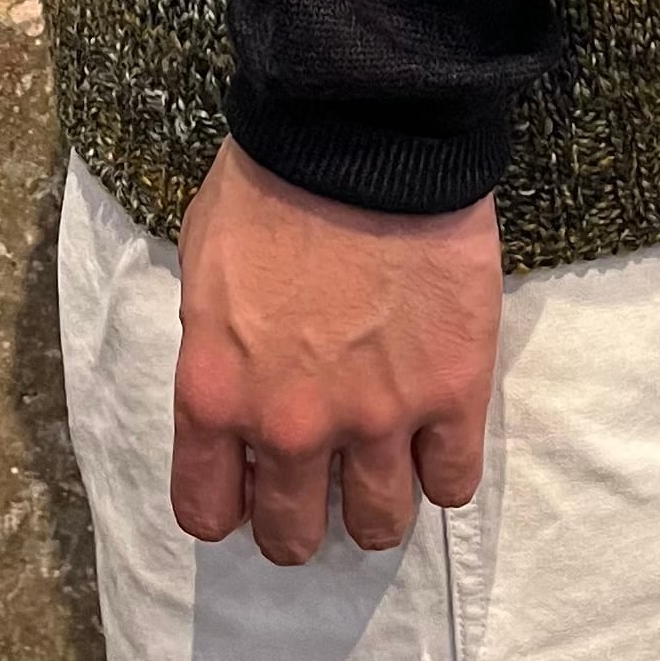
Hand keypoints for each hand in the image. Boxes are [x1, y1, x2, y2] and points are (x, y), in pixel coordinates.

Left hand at [169, 137, 501, 564]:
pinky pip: (454, 482)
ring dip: (377, 503)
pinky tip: (437, 436)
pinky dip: (443, 470)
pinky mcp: (452, 393)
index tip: (251, 480)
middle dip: (303, 517)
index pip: (207, 511)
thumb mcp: (205, 262)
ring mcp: (377, 417)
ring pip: (379, 523)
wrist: (362, 126)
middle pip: (294, 534)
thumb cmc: (272, 177)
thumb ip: (217, 342)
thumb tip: (239, 379)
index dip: (232, 502)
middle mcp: (290, 424)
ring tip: (384, 462)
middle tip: (321, 478)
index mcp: (215, 392)